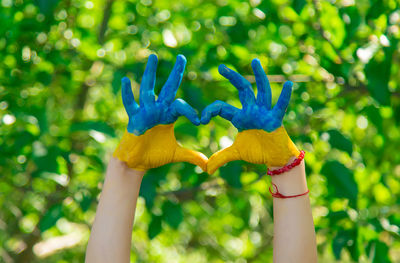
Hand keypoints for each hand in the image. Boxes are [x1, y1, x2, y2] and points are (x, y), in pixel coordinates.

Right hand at [113, 54, 207, 171]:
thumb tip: (207, 165)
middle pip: (168, 88)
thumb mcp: (176, 154)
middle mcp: (158, 110)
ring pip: (148, 90)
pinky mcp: (133, 118)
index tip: (200, 121)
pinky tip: (126, 80)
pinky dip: (127, 93)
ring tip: (154, 57)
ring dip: (151, 73)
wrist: (136, 163)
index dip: (191, 112)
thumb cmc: (154, 155)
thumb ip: (191, 156)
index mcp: (169, 115)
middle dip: (176, 73)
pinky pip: (130, 104)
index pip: (182, 106)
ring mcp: (145, 112)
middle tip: (182, 57)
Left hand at [201, 59, 299, 173]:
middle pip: (242, 90)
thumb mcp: (236, 152)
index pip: (222, 107)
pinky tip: (288, 84)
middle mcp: (251, 110)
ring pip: (261, 91)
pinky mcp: (275, 119)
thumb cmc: (257, 151)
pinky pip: (280, 106)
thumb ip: (221, 157)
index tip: (201, 119)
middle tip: (221, 67)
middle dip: (233, 78)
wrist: (274, 158)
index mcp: (240, 117)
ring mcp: (264, 113)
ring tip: (254, 61)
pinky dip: (284, 96)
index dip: (211, 111)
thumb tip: (206, 169)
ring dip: (259, 76)